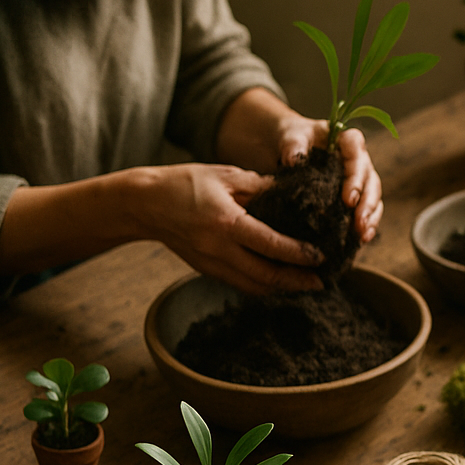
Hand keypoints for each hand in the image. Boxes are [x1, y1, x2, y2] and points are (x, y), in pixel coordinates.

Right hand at [130, 164, 323, 294]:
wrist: (143, 204)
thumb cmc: (184, 183)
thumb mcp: (226, 176)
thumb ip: (262, 187)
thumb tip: (296, 193)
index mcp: (226, 223)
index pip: (271, 245)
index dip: (299, 255)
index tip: (321, 257)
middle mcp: (218, 249)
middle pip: (265, 276)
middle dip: (296, 282)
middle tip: (321, 282)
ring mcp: (211, 263)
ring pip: (253, 286)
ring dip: (281, 289)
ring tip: (305, 286)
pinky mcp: (206, 269)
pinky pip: (240, 283)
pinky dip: (262, 286)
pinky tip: (279, 282)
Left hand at [277, 120, 383, 245]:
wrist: (290, 148)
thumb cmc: (293, 138)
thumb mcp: (290, 136)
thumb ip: (293, 144)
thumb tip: (293, 160)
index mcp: (347, 141)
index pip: (357, 154)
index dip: (356, 176)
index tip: (349, 199)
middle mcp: (359, 160)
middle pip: (370, 180)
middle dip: (367, 203)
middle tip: (359, 222)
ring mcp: (361, 179)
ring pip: (373, 198)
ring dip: (370, 217)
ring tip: (363, 235)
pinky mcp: (357, 196)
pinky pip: (367, 211)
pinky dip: (366, 225)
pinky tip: (361, 240)